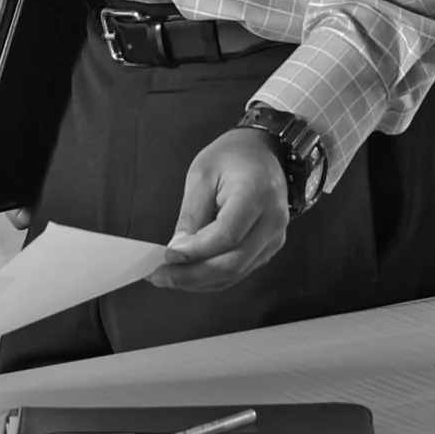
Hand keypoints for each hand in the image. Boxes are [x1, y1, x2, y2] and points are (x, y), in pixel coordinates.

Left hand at [148, 128, 290, 290]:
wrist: (265, 152)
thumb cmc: (233, 156)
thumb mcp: (203, 174)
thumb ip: (191, 214)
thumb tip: (178, 250)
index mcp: (257, 194)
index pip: (226, 234)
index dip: (196, 251)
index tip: (167, 256)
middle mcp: (272, 222)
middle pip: (232, 263)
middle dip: (193, 275)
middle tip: (161, 276)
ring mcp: (274, 239)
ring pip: (235, 274)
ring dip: (200, 281)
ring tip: (169, 277)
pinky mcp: (268, 248)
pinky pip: (240, 271)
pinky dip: (212, 277)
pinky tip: (189, 273)